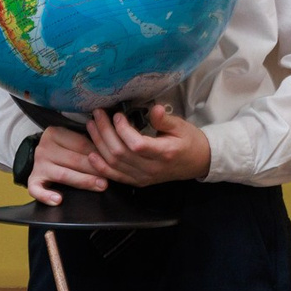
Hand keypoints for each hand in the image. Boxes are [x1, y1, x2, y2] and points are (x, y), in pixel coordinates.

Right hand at [25, 124, 109, 205]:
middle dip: (95, 169)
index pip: (81, 144)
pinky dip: (46, 196)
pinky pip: (36, 190)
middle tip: (111, 176)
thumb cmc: (64, 150)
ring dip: (83, 181)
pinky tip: (58, 199)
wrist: (43, 157)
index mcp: (54, 133)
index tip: (113, 162)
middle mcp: (44, 147)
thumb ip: (88, 145)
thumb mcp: (73, 141)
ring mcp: (38, 164)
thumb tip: (112, 156)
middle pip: (74, 160)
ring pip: (63, 174)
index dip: (99, 154)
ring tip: (99, 185)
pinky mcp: (33, 180)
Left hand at [85, 104, 209, 187]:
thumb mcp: (181, 126)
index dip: (123, 130)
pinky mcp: (138, 182)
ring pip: (115, 164)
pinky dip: (101, 167)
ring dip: (99, 145)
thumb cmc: (189, 141)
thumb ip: (164, 120)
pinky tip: (92, 155)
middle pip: (121, 154)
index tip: (118, 115)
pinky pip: (116, 177)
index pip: (137, 145)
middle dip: (105, 132)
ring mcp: (143, 178)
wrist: (198, 162)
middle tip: (98, 115)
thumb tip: (155, 108)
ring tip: (92, 126)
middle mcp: (152, 169)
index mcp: (164, 153)